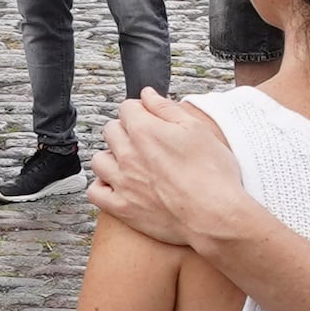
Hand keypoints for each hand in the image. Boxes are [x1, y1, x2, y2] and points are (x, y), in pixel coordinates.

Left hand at [89, 92, 252, 251]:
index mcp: (145, 131)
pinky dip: (102, 186)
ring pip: (99, 160)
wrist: (214, 216)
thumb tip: (147, 94)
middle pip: (110, 131)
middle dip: (124, 130)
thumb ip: (167, 109)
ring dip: (111, 157)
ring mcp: (122, 182)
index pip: (126, 108)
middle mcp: (128, 154)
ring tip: (129, 163)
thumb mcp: (197, 129)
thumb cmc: (213, 174)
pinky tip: (116, 185)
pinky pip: (95, 192)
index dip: (139, 110)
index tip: (149, 118)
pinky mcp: (122, 208)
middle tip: (143, 141)